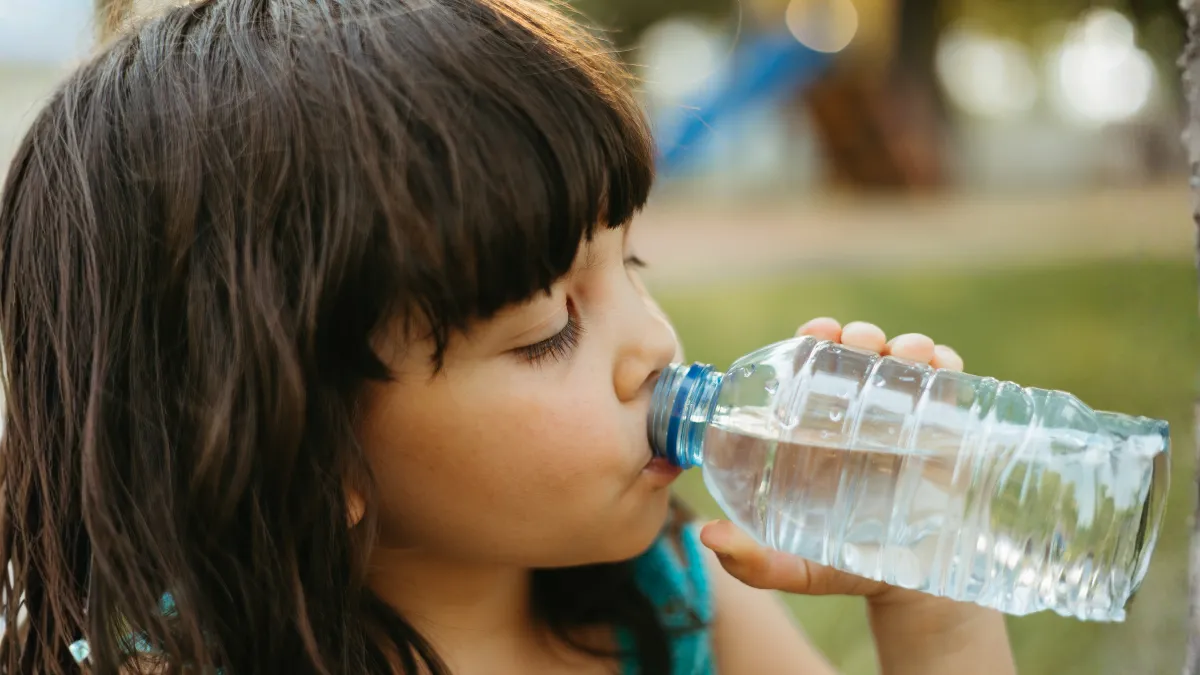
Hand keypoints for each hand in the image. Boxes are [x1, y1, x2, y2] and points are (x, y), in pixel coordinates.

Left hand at [698, 318, 1013, 674]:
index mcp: (820, 431)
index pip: (813, 368)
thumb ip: (754, 562)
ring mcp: (907, 421)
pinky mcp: (950, 432)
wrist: (917, 589)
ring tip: (905, 354)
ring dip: (906, 345)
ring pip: (907, 363)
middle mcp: (863, 418)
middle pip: (861, 356)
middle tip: (862, 344)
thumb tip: (707, 535)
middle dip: (862, 336)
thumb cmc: (848, 567)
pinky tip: (942, 365)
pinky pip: (951, 387)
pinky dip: (948, 364)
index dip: (814, 341)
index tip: (816, 334)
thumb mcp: (799, 568)